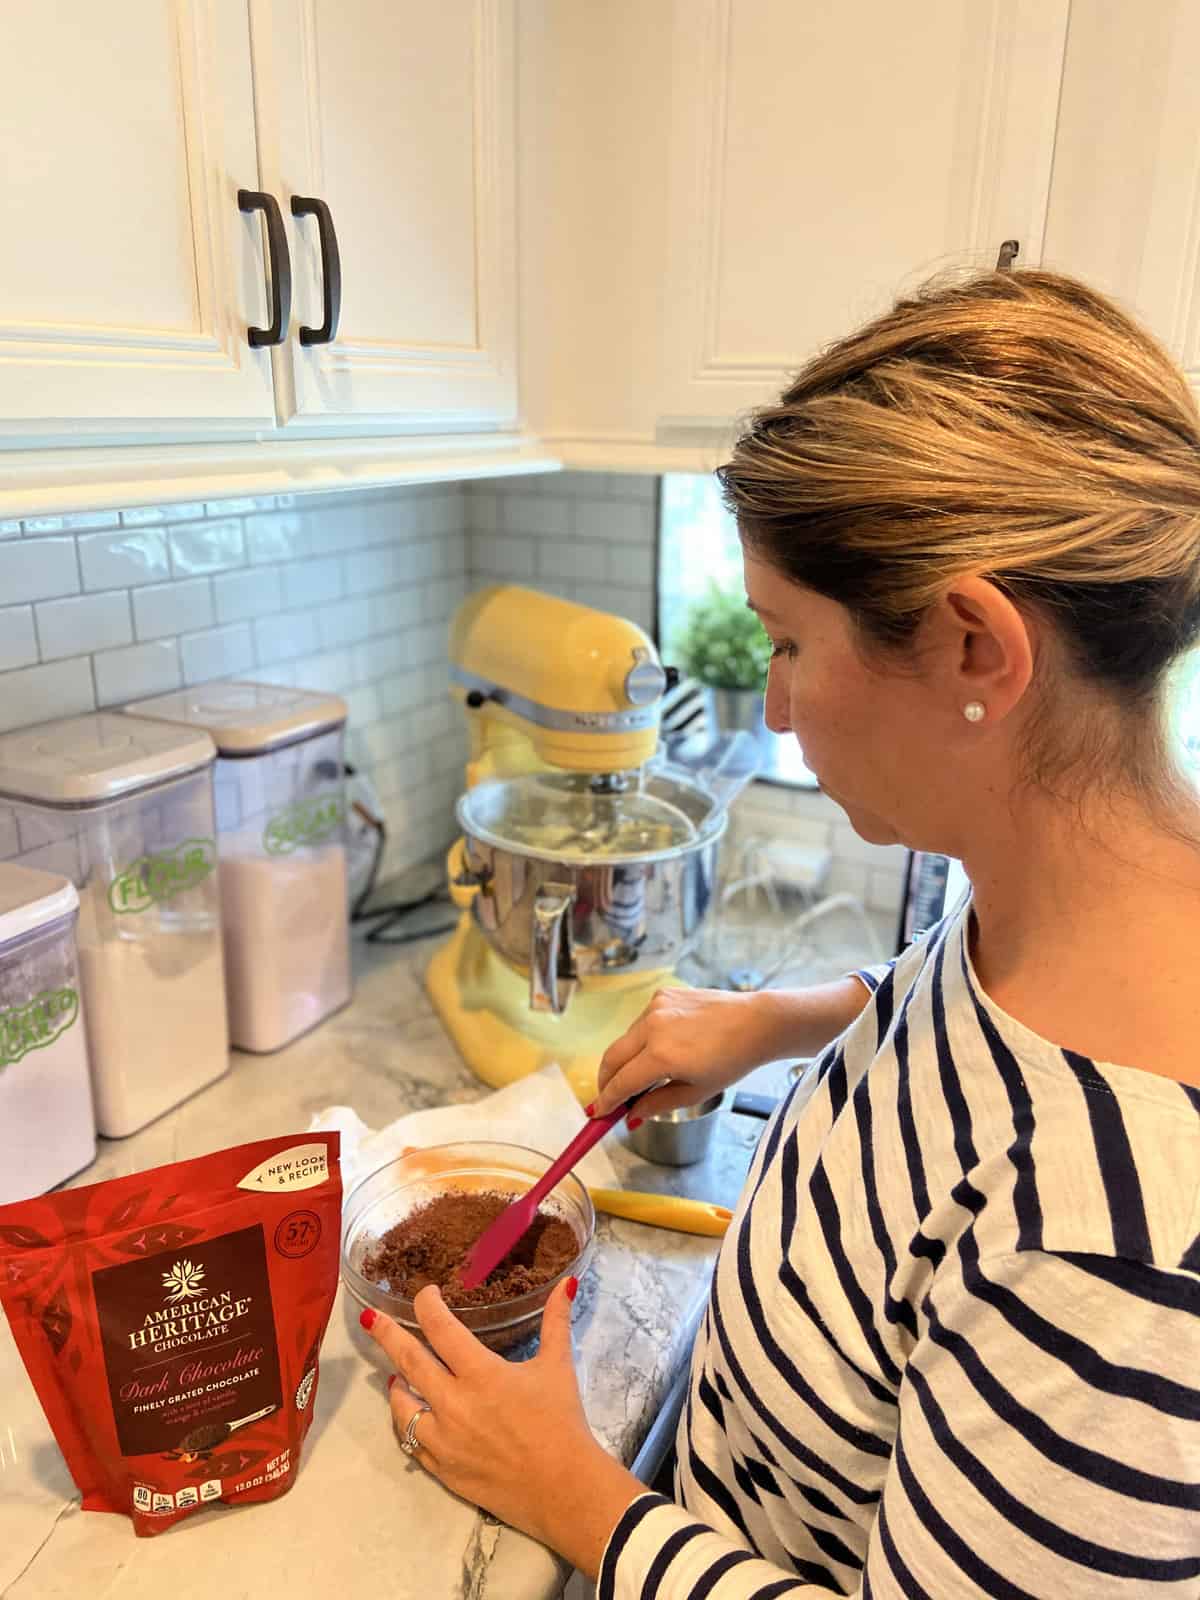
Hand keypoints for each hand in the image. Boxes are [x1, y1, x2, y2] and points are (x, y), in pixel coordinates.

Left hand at [362, 1282, 643, 1574]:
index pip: (441, 1329)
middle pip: (409, 1361)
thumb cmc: (561, 1423)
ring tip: (395, 1374)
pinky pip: (411, 1441)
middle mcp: (454, 1404)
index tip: (426, 1293)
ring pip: (402, 1406)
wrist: (563, 1489)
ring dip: (396, 1384)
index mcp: (481, 1374)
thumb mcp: (558, 1367)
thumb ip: (556, 1321)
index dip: (428, 1306)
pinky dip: (407, 1422)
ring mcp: (443, 1440)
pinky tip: (411, 1414)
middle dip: (386, 1334)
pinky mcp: (442, 1468)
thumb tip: (567, 1283)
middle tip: (370, 1319)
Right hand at [595, 985, 786, 1118]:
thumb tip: (632, 1115)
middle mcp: (652, 1027)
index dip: (607, 1101)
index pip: (621, 1082)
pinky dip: (641, 1039)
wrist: (756, 1022)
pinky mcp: (662, 994)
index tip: (599, 1113)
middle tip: (608, 1098)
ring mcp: (656, 1006)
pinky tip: (658, 1049)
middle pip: (612, 1057)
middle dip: (606, 1080)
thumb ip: (658, 1104)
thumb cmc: (732, 1061)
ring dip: (624, 1059)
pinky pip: (641, 1021)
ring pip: (626, 1039)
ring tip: (638, 1076)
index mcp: (661, 1055)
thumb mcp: (696, 1092)